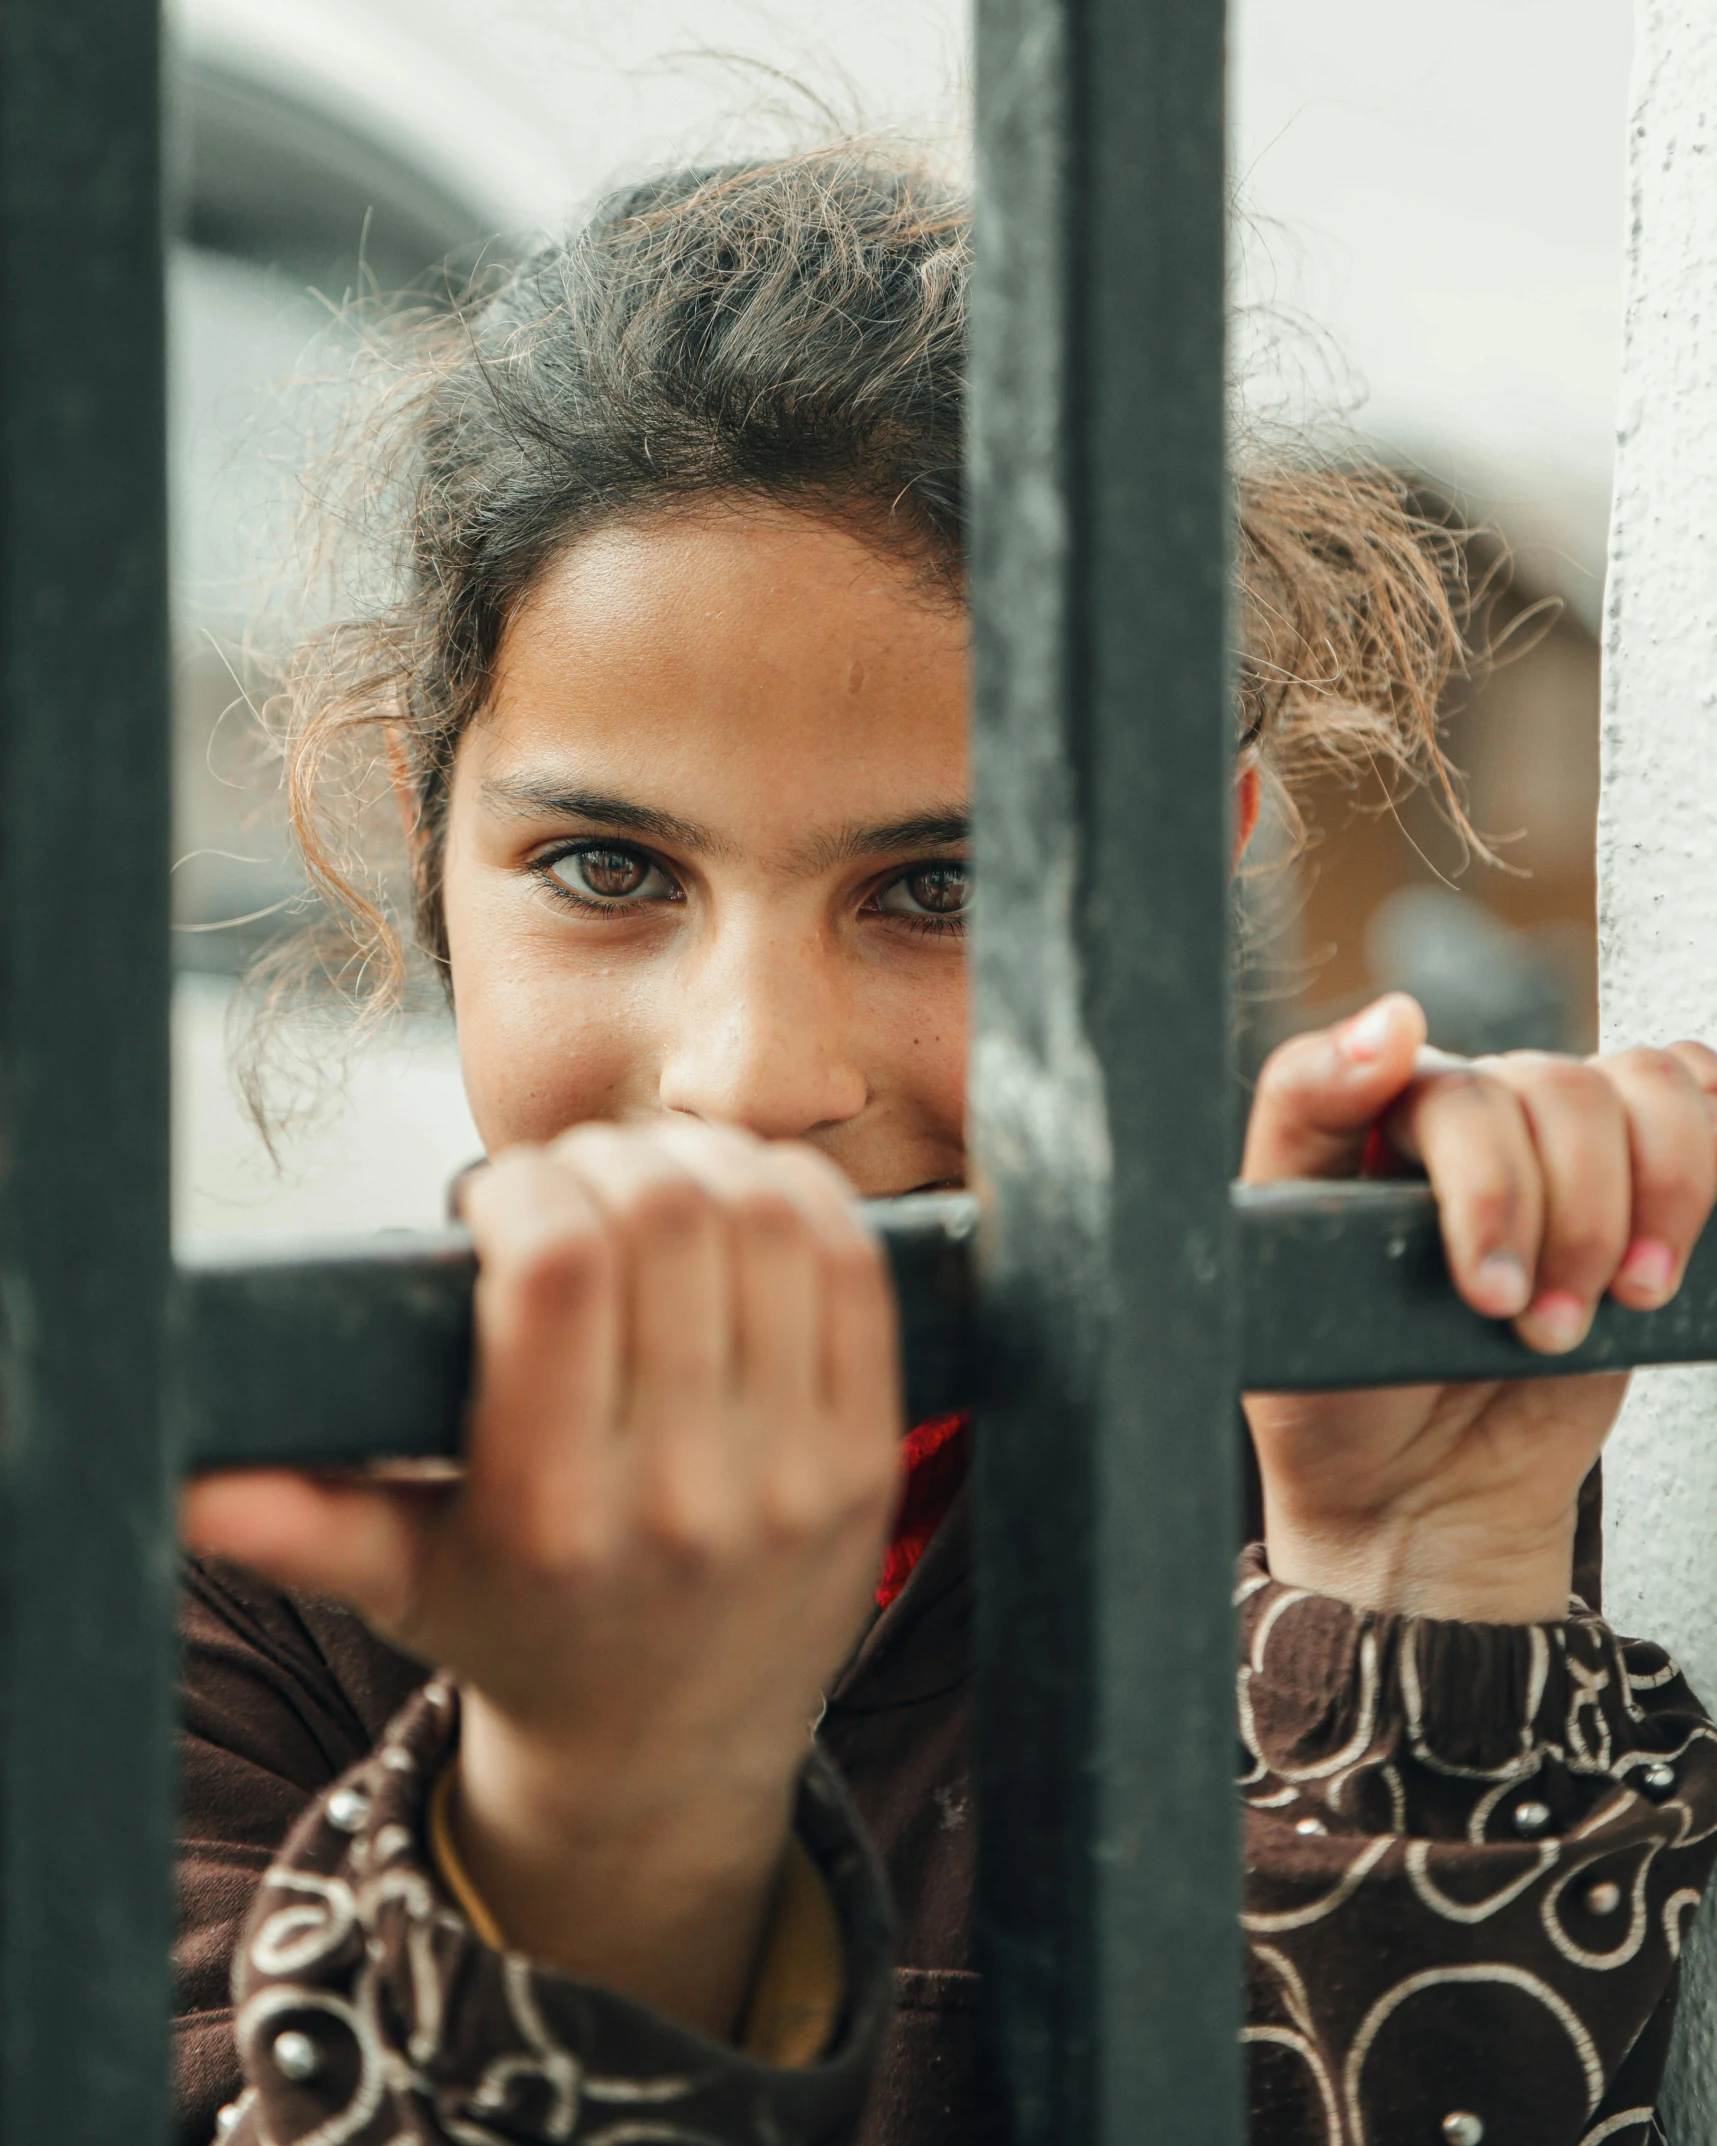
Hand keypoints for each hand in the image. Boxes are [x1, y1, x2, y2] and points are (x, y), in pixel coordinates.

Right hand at [181, 1120, 900, 2036]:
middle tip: (572, 1181)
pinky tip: (738, 1199)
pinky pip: (856, 1268)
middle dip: (605, 1158)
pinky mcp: (869, 1457)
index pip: (559, 1269)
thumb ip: (295, 1522)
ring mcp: (795, 1476)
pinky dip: (796, 1197)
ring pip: (768, 1221)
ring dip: (702, 1162)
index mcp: (550, 1515)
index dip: (524, 1186)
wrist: (673, 1751)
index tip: (497, 1199)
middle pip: (667, 1219)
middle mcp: (683, 1495)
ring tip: (648, 1183)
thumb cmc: (522, 1635)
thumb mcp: (401, 1583)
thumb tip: (176, 1476)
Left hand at [1241, 993, 1716, 1622]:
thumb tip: (1393, 1020)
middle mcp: (1470, 1110)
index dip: (1478, 1177)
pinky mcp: (1644, 1180)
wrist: (1420, 1493)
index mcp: (1370, 1119)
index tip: (1486, 1280)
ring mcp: (1561, 1142)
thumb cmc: (1336, 1390)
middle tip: (1525, 1323)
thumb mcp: (1279, 1289)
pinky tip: (1679, 1241)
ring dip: (1645, 1202)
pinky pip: (1700, 1103)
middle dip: (1555, 1221)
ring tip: (1614, 1302)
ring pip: (1638, 1088)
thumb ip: (1307, 1132)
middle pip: (1545, 1091)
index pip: (1427, 1082)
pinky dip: (1714, 1152)